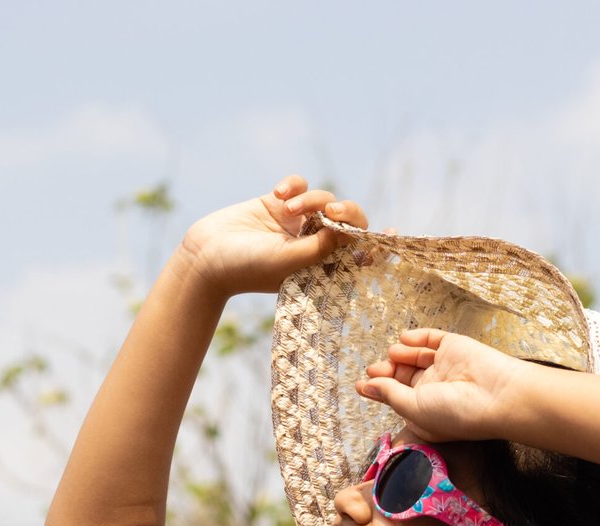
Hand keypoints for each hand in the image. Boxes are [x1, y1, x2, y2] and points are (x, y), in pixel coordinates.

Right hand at [180, 174, 369, 296]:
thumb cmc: (247, 268)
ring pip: (324, 199)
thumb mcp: (289, 261)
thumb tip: (350, 230)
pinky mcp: (278, 203)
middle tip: (335, 211)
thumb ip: (322, 246)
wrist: (206, 256)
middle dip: (347, 212)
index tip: (393, 234)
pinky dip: (293, 184)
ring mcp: (297, 223)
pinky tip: (277, 192)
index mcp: (321, 267)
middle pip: (349, 222)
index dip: (378, 245)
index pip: (358, 256)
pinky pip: (300, 184)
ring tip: (287, 208)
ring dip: (311, 199)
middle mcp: (313, 245)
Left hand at [355, 329, 526, 441]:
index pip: (397, 398)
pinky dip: (416, 338)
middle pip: (403, 377)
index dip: (378, 390)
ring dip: (400, 355)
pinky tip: (405, 340)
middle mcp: (435, 390)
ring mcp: (445, 368)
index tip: (360, 384)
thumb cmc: (456, 412)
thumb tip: (366, 386)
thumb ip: (389, 394)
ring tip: (392, 354)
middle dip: (386, 372)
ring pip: (415, 357)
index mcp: (425, 412)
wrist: (496, 395)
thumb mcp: (413, 408)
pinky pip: (431, 340)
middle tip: (373, 368)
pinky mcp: (454, 348)